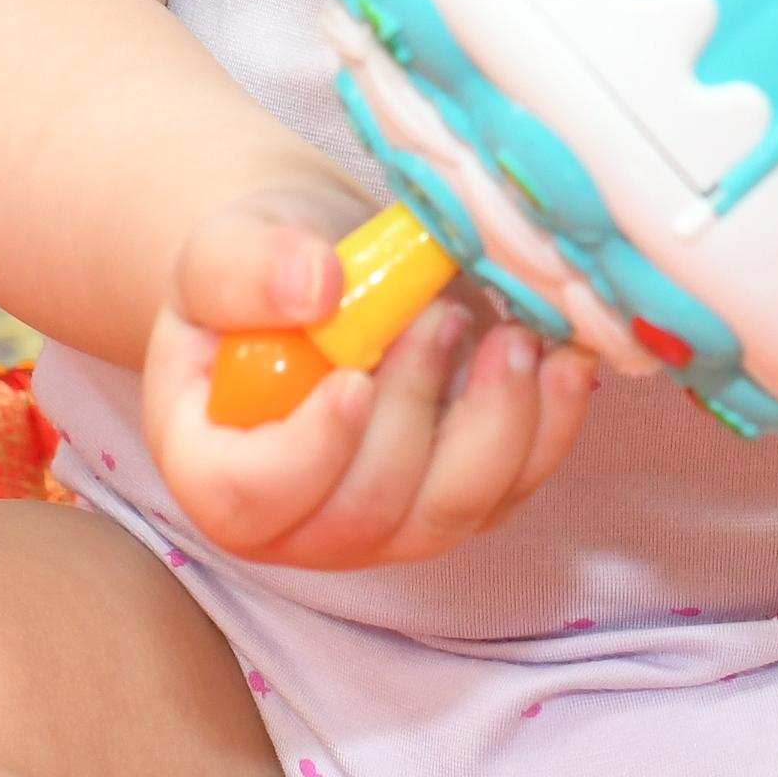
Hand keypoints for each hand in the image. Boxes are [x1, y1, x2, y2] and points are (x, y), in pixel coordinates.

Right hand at [139, 189, 593, 568]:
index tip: (354, 380)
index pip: (251, 498)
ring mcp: (385, 525)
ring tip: (512, 333)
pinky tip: (562, 358)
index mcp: (215, 472)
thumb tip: (316, 290)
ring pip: (453, 511)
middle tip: (439, 316)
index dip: (309, 454)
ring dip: (496, 424)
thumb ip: (245, 271)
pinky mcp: (456, 501)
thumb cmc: (259, 273)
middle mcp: (299, 523)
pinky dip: (547, 427)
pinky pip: (512, 490)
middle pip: (368, 513)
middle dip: (416, 411)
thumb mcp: (224, 251)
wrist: (321, 277)